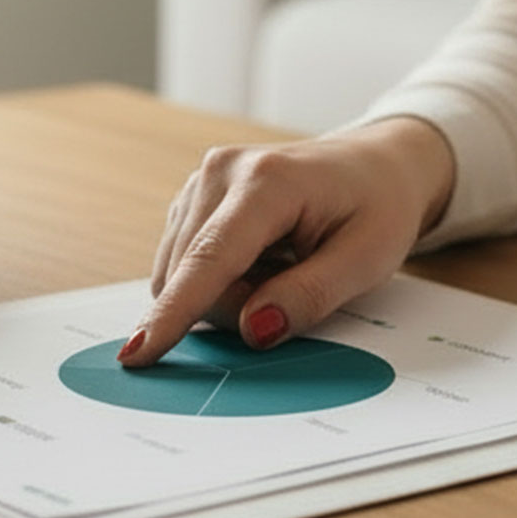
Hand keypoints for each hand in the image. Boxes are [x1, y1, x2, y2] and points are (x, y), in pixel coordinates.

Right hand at [118, 118, 455, 366]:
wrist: (374, 165)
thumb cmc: (377, 206)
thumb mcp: (368, 259)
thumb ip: (309, 297)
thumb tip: (254, 329)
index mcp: (266, 181)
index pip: (210, 258)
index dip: (174, 311)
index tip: (139, 352)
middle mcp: (219, 173)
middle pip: (191, 276)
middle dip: (236, 307)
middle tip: (294, 291)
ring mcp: (198, 182)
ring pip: (180, 274)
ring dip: (226, 294)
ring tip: (280, 268)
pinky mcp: (190, 199)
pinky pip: (183, 264)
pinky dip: (218, 280)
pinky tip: (259, 260)